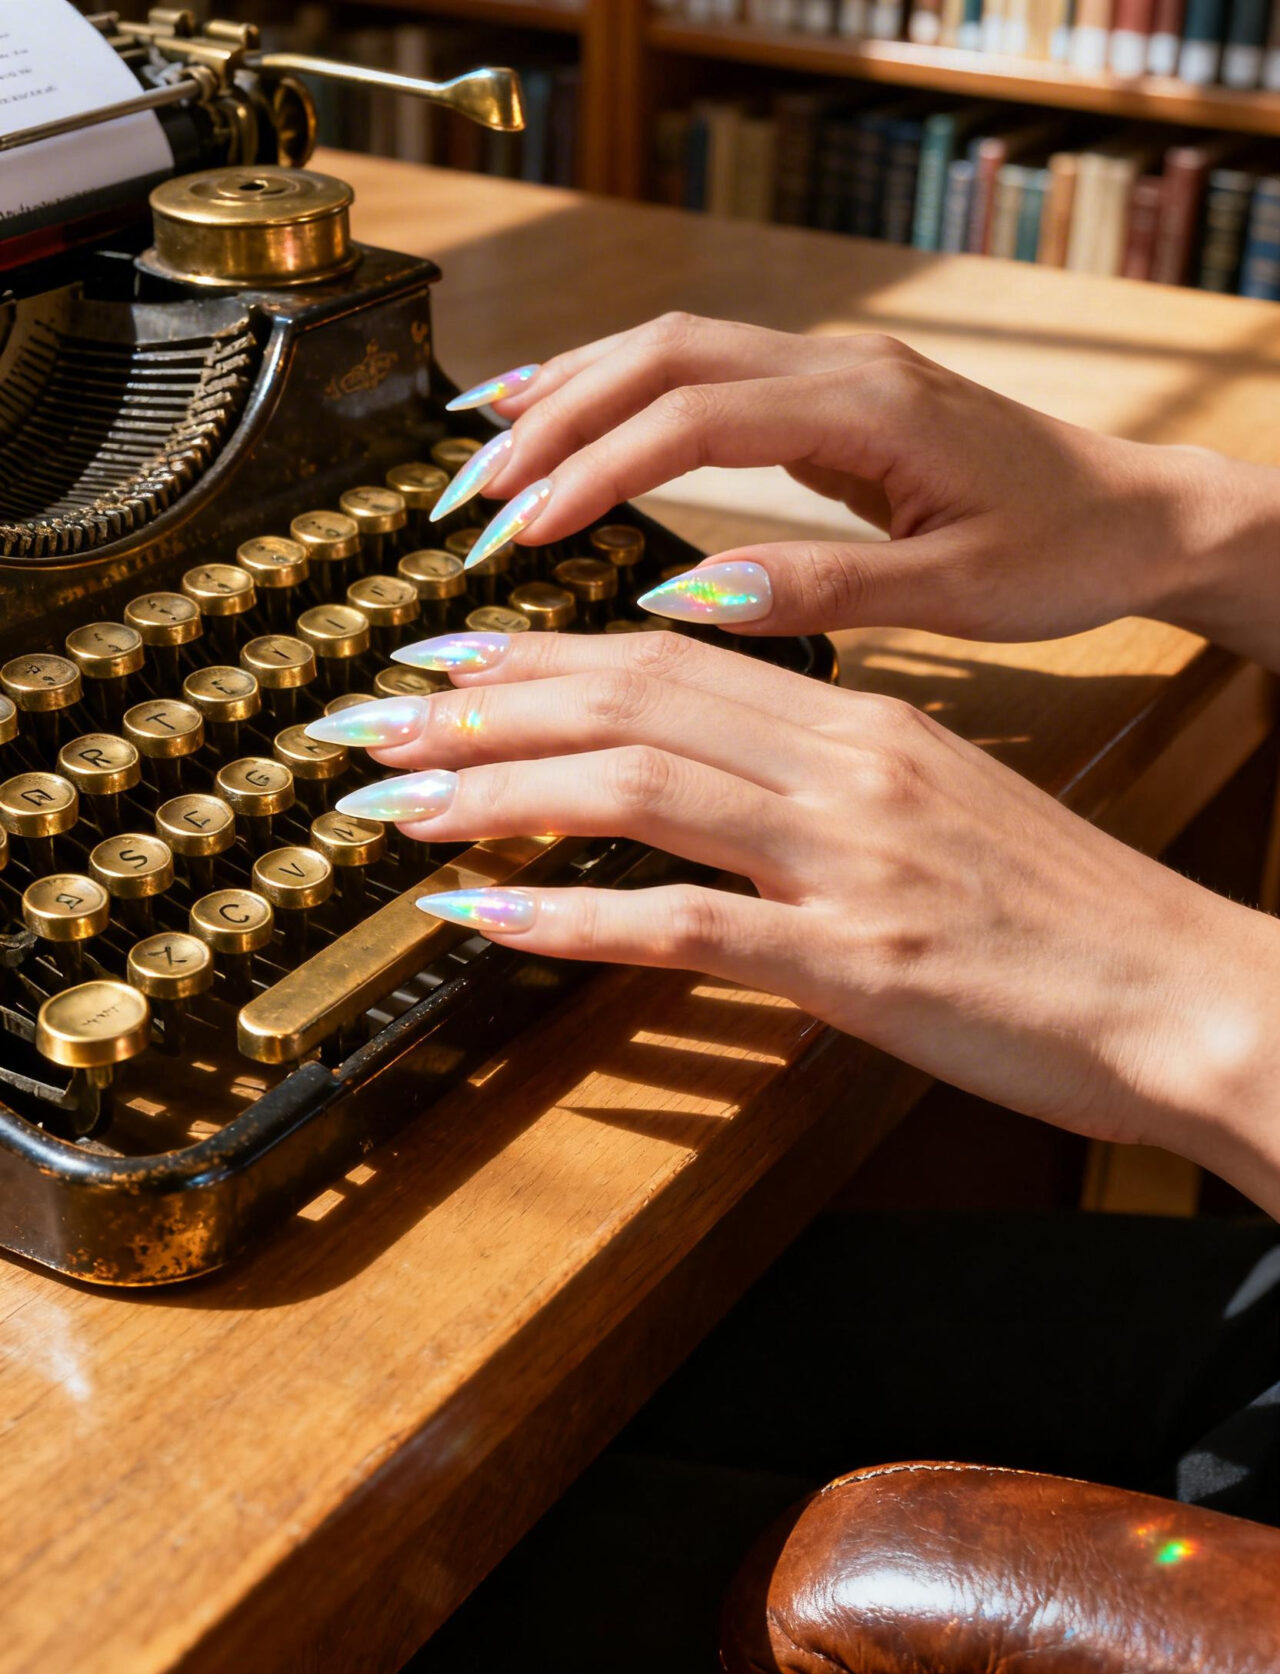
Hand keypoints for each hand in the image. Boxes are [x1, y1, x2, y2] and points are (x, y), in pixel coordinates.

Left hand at [327, 633, 1279, 1209]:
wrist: (1184, 993)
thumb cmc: (1067, 917)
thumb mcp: (941, 815)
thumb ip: (827, 785)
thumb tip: (722, 786)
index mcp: (866, 725)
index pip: (668, 658)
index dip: (538, 656)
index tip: (446, 659)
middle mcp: (847, 767)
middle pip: (629, 698)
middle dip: (479, 703)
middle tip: (371, 714)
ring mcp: (848, 861)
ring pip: (636, 788)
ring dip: (494, 792)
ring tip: (393, 802)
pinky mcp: (854, 962)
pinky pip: (681, 926)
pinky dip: (566, 919)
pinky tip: (479, 921)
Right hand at [450, 315, 1214, 645]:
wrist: (1137, 512)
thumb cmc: (1063, 552)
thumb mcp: (957, 591)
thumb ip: (826, 587)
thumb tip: (687, 595)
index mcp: (868, 407)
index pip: (693, 415)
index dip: (594, 466)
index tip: (520, 530)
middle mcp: (839, 367)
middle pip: (660, 358)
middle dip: (552, 420)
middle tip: (470, 497)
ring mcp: (830, 371)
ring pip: (670, 351)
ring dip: (571, 395)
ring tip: (480, 450)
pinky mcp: (825, 397)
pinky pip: (700, 375)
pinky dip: (620, 398)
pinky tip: (567, 427)